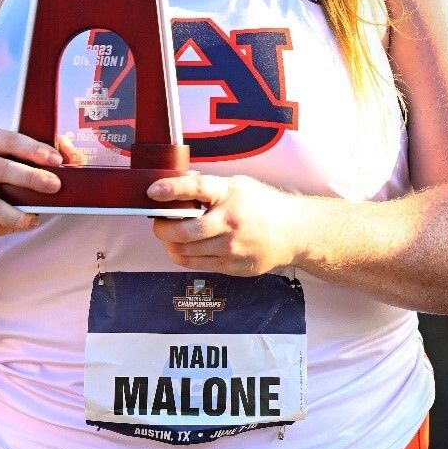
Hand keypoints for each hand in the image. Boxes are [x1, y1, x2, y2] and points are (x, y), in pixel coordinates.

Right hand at [0, 128, 78, 240]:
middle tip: (54, 186)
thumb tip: (73, 156)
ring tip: (34, 219)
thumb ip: (41, 151)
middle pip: (0, 169)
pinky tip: (17, 225)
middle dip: (30, 178)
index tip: (56, 160)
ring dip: (17, 215)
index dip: (33, 149)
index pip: (8, 140)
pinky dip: (5, 228)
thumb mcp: (8, 155)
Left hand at [147, 173, 303, 275]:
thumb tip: (176, 182)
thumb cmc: (264, 205)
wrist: (295, 232)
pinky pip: (197, 265)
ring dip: (170, 244)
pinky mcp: (233, 267)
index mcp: (230, 195)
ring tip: (169, 236)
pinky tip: (184, 248)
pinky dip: (183, 256)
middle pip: (183, 231)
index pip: (196, 188)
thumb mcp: (238, 185)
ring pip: (186, 252)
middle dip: (162, 228)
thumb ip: (208, 185)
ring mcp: (232, 248)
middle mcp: (230, 222)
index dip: (171, 189)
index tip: (152, 192)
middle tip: (159, 222)